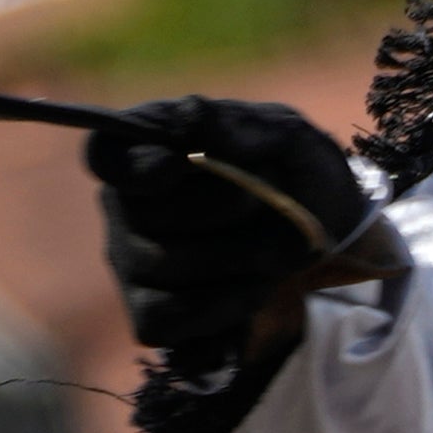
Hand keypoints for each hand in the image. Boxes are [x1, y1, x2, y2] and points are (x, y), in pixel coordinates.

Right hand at [88, 100, 370, 432]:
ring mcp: (132, 263)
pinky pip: (170, 317)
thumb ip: (238, 123)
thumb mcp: (283, 134)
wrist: (329, 237)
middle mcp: (126, 206)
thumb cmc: (294, 172)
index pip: (104, 155)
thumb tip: (190, 115)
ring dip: (236, 257)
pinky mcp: (150, 315)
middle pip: (141, 213)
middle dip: (218, 209)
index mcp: (147, 149)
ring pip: (161, 265)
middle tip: (267, 202)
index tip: (175, 164)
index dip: (133, 165)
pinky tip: (257, 287)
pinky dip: (225, 303)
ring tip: (279, 248)